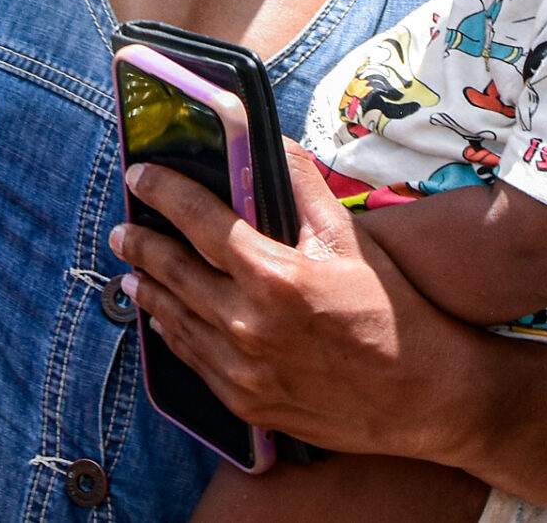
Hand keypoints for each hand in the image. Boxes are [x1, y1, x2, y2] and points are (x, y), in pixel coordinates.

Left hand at [110, 144, 488, 464]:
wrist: (422, 394)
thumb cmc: (390, 307)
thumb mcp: (350, 237)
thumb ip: (303, 185)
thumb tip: (271, 143)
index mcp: (274, 275)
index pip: (199, 220)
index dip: (164, 191)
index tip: (140, 175)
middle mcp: (248, 325)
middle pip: (174, 273)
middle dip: (142, 244)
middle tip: (123, 229)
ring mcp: (242, 370)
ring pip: (174, 321)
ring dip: (149, 290)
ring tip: (133, 271)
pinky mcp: (245, 403)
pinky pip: (192, 362)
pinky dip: (172, 334)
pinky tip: (165, 320)